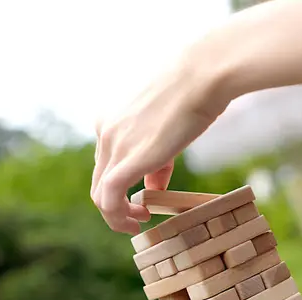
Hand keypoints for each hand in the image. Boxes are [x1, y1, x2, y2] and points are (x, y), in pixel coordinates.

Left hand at [91, 60, 227, 234]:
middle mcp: (104, 131)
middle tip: (140, 216)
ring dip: (116, 216)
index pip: (107, 162)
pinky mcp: (126, 159)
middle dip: (117, 204)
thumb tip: (152, 189)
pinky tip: (138, 222)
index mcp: (110, 119)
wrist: (202, 75)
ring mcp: (113, 145)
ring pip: (100, 195)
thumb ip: (156, 161)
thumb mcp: (168, 127)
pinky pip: (109, 199)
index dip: (122, 184)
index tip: (143, 195)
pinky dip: (118, 217)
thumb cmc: (194, 92)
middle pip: (99, 180)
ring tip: (138, 223)